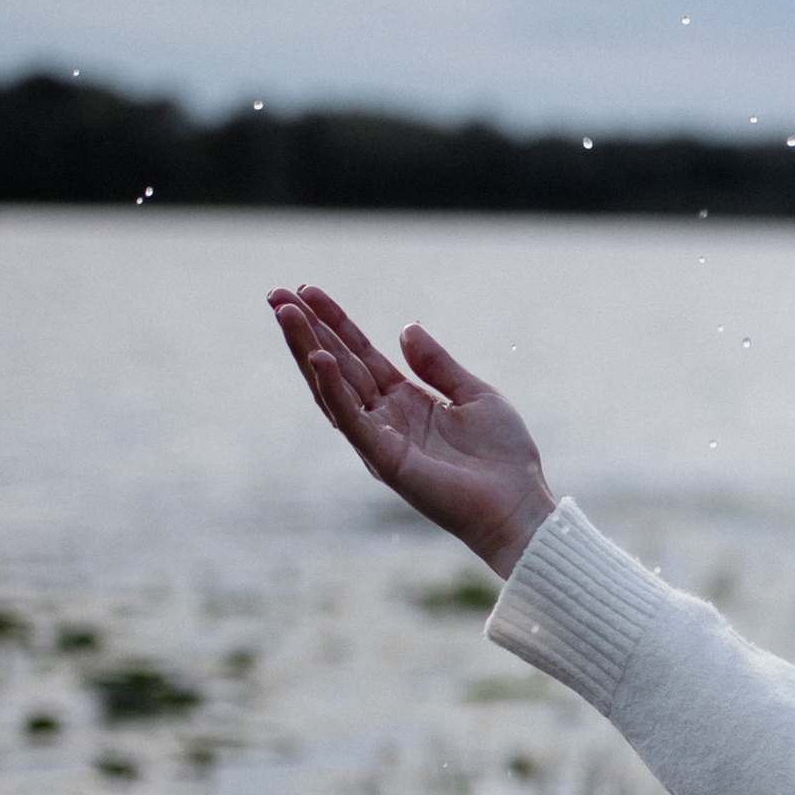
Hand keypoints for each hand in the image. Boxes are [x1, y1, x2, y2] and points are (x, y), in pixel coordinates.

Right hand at [267, 285, 555, 576]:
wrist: (518, 506)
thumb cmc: (503, 458)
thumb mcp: (475, 395)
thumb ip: (437, 364)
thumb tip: (405, 328)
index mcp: (404, 401)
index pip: (359, 354)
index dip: (334, 322)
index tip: (307, 289)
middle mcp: (384, 418)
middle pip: (337, 366)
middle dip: (306, 330)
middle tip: (275, 293)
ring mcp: (380, 440)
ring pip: (332, 388)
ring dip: (307, 350)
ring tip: (286, 313)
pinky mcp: (385, 460)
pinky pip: (352, 420)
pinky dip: (333, 389)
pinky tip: (318, 358)